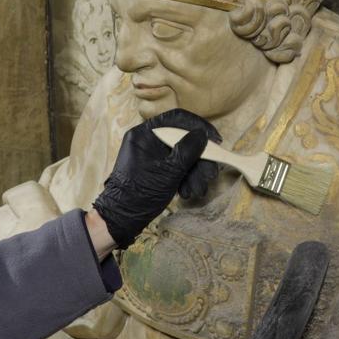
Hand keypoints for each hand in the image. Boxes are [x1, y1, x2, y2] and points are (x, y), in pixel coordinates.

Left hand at [92, 109, 220, 248]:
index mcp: (145, 133)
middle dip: (199, 159)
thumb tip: (202, 134)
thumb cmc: (141, 193)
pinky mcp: (154, 168)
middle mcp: (147, 140)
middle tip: (211, 175)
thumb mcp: (169, 172)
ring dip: (194, 173)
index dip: (199, 127)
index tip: (216, 140)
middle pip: (182, 140)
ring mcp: (150, 155)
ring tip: (198, 190)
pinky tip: (187, 193)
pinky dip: (184, 178)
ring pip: (181, 155)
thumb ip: (187, 151)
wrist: (121, 219)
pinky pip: (174, 166)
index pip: (176, 119)